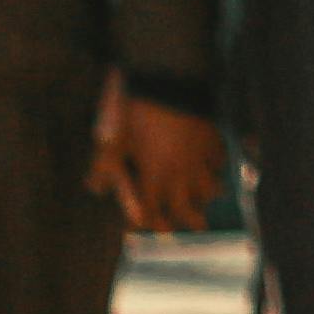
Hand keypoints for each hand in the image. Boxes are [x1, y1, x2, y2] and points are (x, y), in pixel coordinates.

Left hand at [89, 72, 226, 234]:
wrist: (169, 83)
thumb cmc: (136, 114)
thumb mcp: (112, 141)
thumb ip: (104, 167)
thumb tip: (95, 188)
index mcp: (153, 178)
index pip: (153, 213)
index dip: (154, 224)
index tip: (158, 230)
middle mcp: (179, 174)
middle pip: (189, 208)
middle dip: (192, 221)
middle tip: (197, 227)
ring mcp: (198, 158)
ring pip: (211, 187)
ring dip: (208, 195)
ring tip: (208, 197)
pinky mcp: (211, 139)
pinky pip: (219, 160)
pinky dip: (217, 166)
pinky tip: (214, 165)